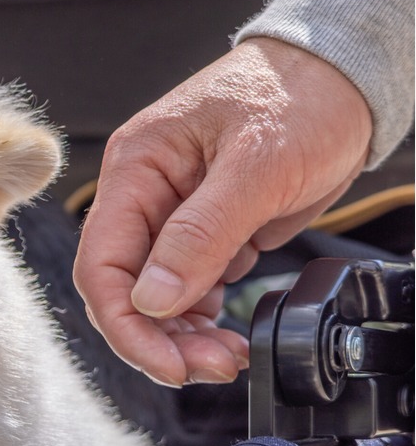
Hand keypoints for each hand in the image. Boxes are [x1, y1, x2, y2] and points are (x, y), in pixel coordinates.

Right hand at [73, 37, 372, 386]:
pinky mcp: (205, 231)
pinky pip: (188, 288)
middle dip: (159, 337)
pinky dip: (203, 319)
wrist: (343, 79)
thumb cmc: (299, 97)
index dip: (126, 321)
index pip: (101, 262)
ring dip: (183, 336)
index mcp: (137, 168)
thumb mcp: (256, 165)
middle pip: (125, 288)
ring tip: (228, 356)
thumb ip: (201, 233)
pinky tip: (228, 332)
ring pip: (156, 297)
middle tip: (212, 366)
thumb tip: (154, 299)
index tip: (166, 362)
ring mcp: (173, 215)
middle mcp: (144, 195)